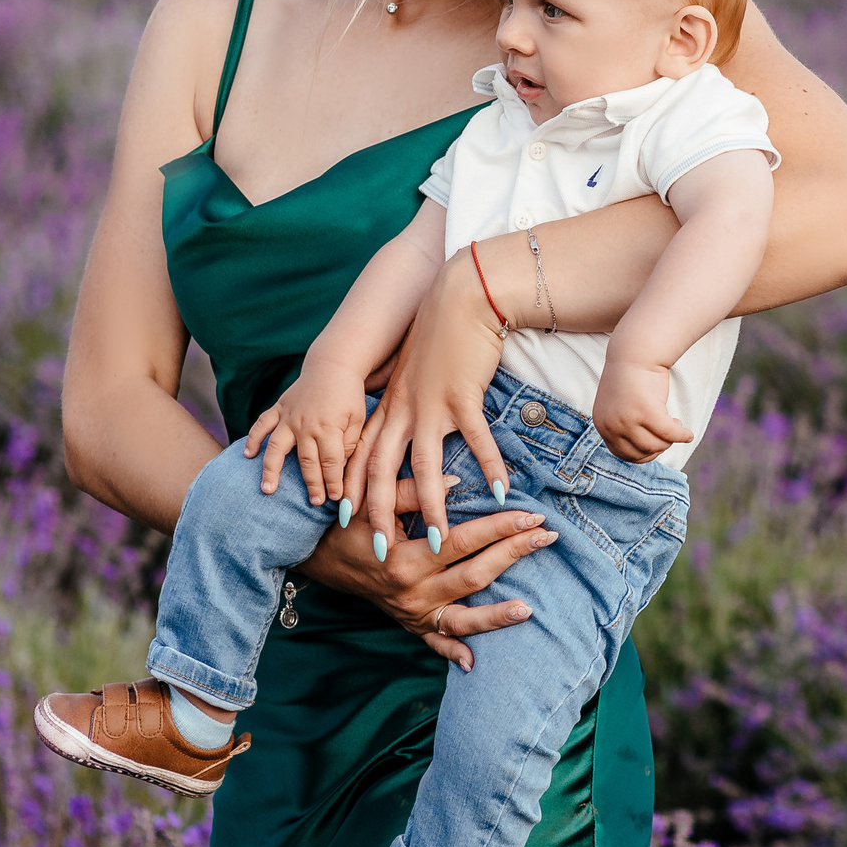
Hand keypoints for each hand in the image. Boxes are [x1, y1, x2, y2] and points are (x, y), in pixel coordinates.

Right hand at [243, 356, 371, 506]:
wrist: (332, 365)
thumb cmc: (348, 394)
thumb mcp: (358, 417)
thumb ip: (349, 443)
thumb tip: (338, 466)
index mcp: (329, 428)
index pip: (331, 462)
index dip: (334, 482)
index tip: (336, 497)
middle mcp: (306, 425)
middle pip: (308, 461)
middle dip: (312, 484)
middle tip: (315, 503)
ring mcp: (289, 417)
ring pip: (277, 447)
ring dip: (271, 470)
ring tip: (267, 490)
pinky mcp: (279, 408)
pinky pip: (262, 424)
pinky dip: (254, 439)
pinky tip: (248, 455)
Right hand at [293, 486, 555, 670]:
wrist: (315, 557)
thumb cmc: (343, 525)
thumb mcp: (370, 504)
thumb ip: (409, 491)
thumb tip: (457, 481)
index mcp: (405, 560)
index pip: (464, 540)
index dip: (500, 525)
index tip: (531, 512)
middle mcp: (412, 593)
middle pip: (474, 575)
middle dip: (514, 554)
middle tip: (547, 536)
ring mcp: (412, 614)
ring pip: (463, 618)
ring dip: (498, 615)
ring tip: (531, 608)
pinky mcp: (409, 626)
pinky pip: (435, 644)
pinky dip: (454, 653)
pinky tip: (476, 661)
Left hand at [350, 250, 513, 558]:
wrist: (461, 295)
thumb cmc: (441, 333)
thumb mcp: (414, 371)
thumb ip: (408, 400)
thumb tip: (409, 424)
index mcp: (389, 405)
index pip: (361, 456)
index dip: (353, 491)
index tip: (346, 523)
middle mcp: (402, 410)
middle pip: (382, 472)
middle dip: (379, 515)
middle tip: (381, 551)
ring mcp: (431, 405)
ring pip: (423, 467)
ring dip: (431, 508)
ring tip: (436, 541)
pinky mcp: (462, 395)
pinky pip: (476, 441)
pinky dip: (488, 468)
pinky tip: (500, 493)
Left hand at [593, 359, 690, 463]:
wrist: (636, 353)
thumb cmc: (632, 379)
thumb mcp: (619, 407)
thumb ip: (624, 428)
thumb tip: (644, 453)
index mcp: (602, 425)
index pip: (623, 454)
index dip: (644, 452)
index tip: (656, 443)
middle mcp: (612, 426)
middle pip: (641, 452)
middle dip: (659, 446)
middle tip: (668, 431)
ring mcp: (627, 420)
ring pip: (655, 445)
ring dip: (670, 439)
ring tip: (675, 423)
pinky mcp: (646, 412)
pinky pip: (669, 434)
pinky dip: (681, 435)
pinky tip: (688, 434)